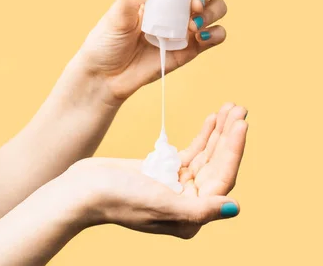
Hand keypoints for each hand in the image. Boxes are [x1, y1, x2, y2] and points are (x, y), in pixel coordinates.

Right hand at [63, 103, 247, 238]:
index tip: (241, 124)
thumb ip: (199, 208)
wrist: (81, 191)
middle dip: (230, 136)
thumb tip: (234, 208)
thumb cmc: (117, 200)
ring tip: (231, 107)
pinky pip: (193, 151)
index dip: (234, 150)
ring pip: (207, 155)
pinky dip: (204, 135)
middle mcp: (189, 202)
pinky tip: (213, 118)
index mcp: (192, 216)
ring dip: (220, 132)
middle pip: (217, 164)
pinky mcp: (166, 171)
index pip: (222, 179)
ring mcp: (178, 186)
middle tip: (240, 108)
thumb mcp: (160, 203)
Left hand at [77, 0, 227, 104]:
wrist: (107, 77)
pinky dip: (216, 34)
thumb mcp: (115, 17)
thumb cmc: (107, 42)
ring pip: (217, 8)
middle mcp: (178, 5)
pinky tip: (200, 38)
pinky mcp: (192, 48)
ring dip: (212, 12)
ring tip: (193, 26)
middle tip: (194, 4)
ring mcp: (187, 26)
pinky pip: (217, 36)